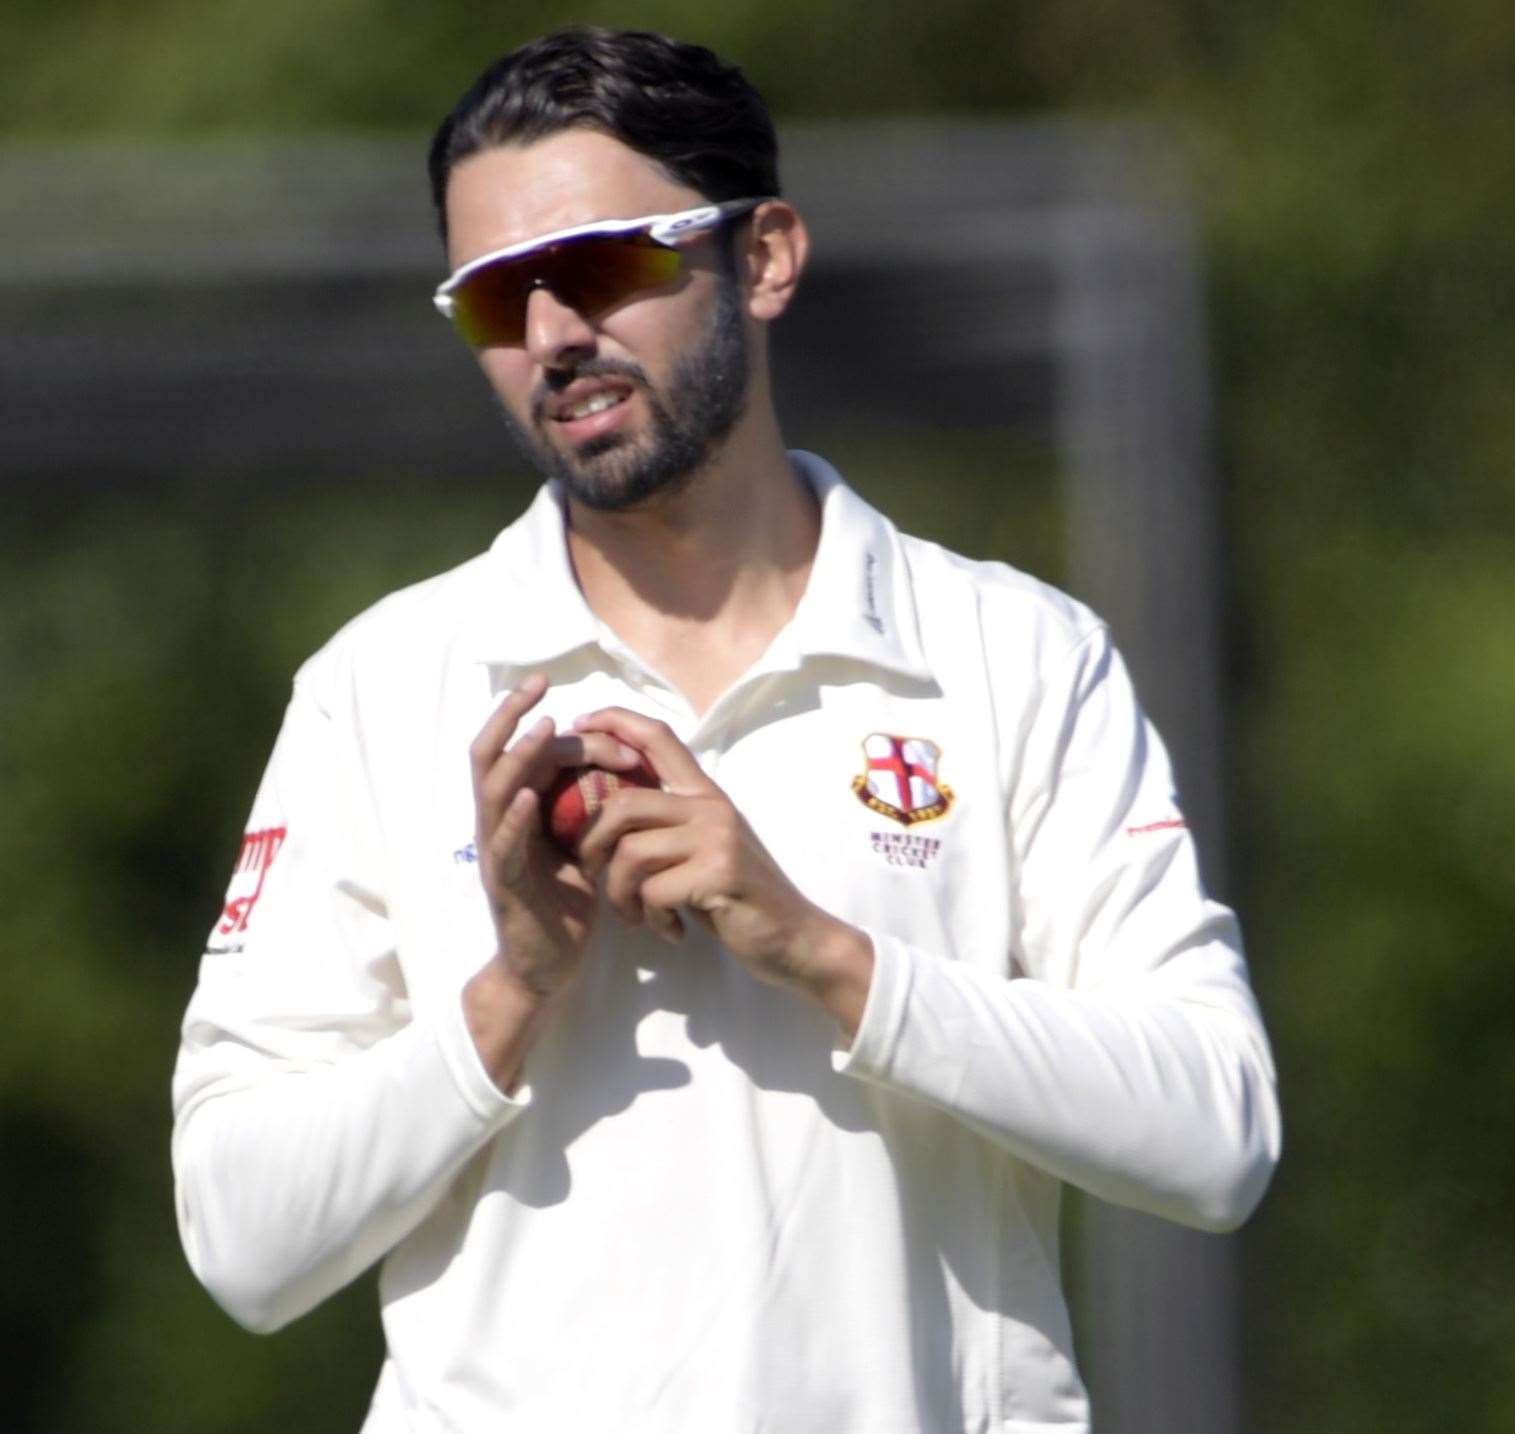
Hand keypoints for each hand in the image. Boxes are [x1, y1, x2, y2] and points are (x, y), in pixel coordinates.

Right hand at [469, 674, 643, 999]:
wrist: (547, 966)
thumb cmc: (565, 903)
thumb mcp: (581, 843)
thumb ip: (588, 806)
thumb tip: (618, 765)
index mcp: (517, 811)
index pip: (520, 750)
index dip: (540, 721)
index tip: (564, 691)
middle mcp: (497, 823)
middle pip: (490, 756)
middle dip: (511, 716)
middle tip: (538, 683)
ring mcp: (495, 853)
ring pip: (493, 793)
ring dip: (517, 758)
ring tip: (542, 730)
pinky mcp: (503, 885)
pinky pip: (504, 846)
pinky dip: (515, 819)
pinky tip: (531, 798)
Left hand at [571, 709, 873, 1031]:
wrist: (794, 938)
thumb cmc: (738, 896)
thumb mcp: (703, 847)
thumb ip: (667, 822)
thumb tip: (603, 807)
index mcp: (704, 794)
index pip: (656, 736)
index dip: (613, 720)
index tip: (579, 725)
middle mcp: (711, 806)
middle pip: (624, 804)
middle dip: (590, 843)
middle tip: (589, 872)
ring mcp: (718, 838)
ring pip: (631, 852)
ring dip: (618, 893)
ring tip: (633, 914)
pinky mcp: (720, 874)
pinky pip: (654, 892)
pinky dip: (651, 918)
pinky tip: (671, 930)